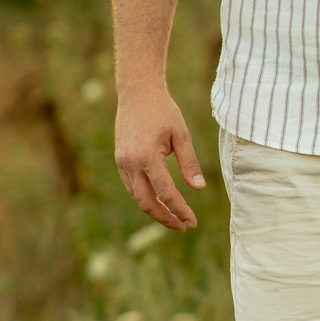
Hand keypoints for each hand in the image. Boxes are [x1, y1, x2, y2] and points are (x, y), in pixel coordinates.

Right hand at [115, 82, 205, 230]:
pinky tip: (160, 201)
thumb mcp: (181, 135)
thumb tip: (199, 188)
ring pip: (137, 197)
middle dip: (165, 218)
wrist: (137, 93)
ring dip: (154, 210)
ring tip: (174, 218)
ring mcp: (122, 163)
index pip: (166, 193)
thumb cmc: (163, 111)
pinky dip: (145, 198)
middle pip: (146, 202)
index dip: (180, 210)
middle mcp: (130, 163)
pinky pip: (132, 186)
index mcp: (147, 157)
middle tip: (183, 227)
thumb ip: (189, 163)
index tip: (192, 222)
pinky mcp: (120, 161)